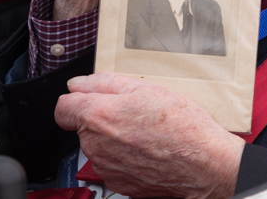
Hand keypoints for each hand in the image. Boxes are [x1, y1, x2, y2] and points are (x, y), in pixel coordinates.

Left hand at [55, 73, 242, 198]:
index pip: (62, 107)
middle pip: (84, 126)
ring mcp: (106, 167)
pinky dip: (124, 156)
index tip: (90, 98)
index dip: (76, 99)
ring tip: (145, 131)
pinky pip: (112, 164)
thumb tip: (78, 84)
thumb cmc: (182, 126)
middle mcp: (95, 145)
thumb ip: (103, 83)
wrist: (204, 164)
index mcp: (97, 117)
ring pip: (99, 145)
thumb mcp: (144, 89)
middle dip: (103, 116)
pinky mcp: (118, 183)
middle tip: (134, 111)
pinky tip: (147, 148)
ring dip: (114, 137)